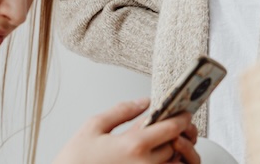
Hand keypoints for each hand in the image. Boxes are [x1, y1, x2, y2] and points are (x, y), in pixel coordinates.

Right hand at [54, 98, 199, 163]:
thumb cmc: (75, 160)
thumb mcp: (94, 126)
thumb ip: (122, 111)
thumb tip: (143, 102)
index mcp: (133, 145)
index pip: (171, 128)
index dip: (182, 118)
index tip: (184, 113)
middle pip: (176, 146)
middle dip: (178, 134)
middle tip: (174, 126)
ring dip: (174, 153)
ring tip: (165, 144)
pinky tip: (155, 158)